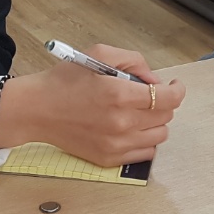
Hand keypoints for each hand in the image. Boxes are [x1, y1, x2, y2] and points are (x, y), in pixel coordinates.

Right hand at [0, 45, 185, 167]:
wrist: (36, 110)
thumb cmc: (64, 81)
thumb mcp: (98, 54)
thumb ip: (133, 61)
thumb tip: (155, 80)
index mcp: (119, 94)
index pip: (168, 98)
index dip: (177, 90)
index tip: (174, 85)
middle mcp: (121, 122)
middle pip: (166, 116)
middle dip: (162, 102)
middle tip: (147, 95)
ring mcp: (116, 144)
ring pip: (159, 136)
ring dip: (156, 122)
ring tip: (138, 112)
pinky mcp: (109, 159)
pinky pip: (145, 153)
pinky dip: (145, 140)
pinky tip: (131, 128)